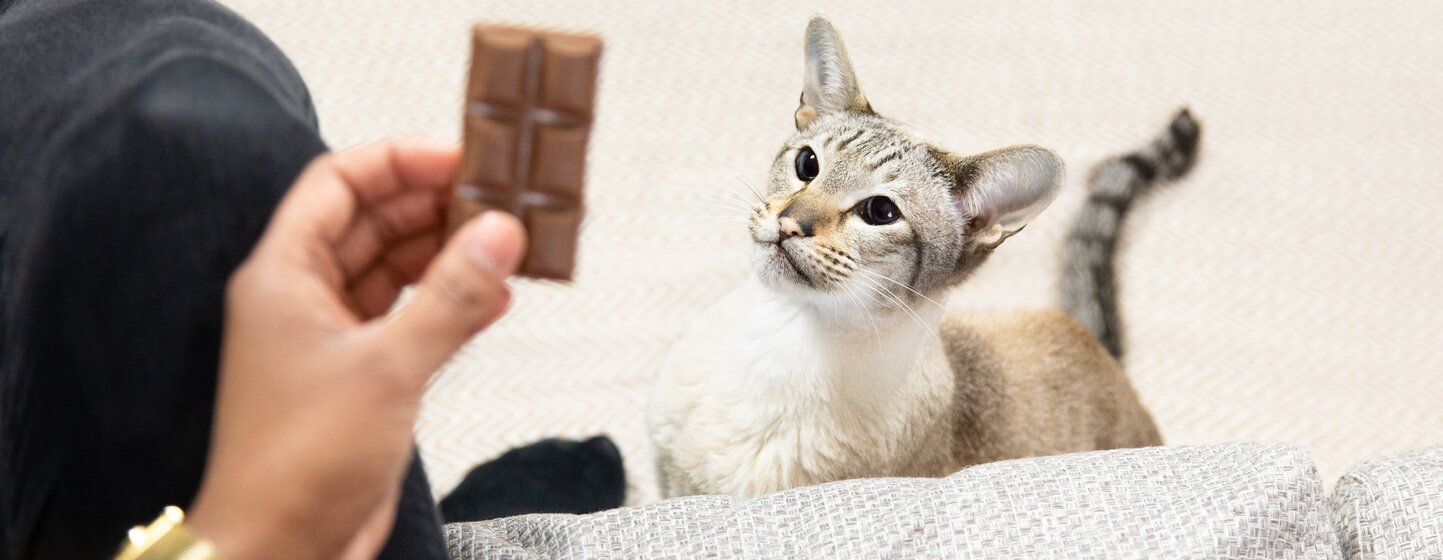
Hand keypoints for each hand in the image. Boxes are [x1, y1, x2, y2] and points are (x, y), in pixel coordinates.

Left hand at [187, 139, 525, 559]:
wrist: (282, 547)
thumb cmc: (294, 465)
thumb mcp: (387, 366)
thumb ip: (450, 296)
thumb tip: (498, 235)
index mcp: (284, 274)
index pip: (339, 181)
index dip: (398, 160)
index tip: (458, 157)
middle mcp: (305, 297)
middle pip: (374, 220)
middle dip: (434, 205)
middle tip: (497, 199)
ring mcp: (334, 336)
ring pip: (398, 268)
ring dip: (449, 255)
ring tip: (506, 244)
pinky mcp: (364, 374)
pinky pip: (412, 317)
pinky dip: (452, 305)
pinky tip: (496, 300)